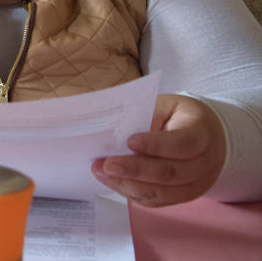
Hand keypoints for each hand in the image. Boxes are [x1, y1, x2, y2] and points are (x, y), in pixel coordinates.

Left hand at [91, 93, 225, 206]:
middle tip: (107, 164)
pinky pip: (156, 201)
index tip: (130, 142)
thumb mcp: (165, 105)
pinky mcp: (182, 196)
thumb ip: (144, 115)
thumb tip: (113, 129)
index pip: (183, 143)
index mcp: (201, 132)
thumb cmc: (177, 116)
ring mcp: (196, 183)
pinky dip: (132, 192)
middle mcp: (204, 162)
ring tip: (102, 172)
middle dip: (135, 170)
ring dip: (129, 185)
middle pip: (171, 173)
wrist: (205, 135)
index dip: (156, 145)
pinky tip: (112, 181)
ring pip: (163, 192)